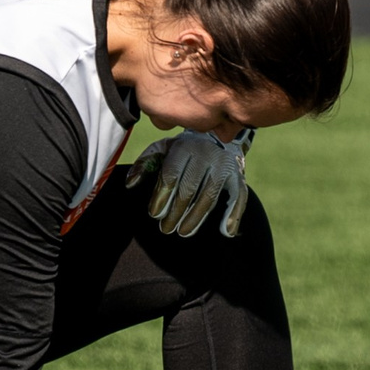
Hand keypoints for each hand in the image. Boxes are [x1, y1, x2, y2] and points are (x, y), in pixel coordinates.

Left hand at [125, 127, 251, 236]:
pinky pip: (239, 197)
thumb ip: (144, 165)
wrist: (217, 137)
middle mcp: (205, 154)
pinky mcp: (238, 176)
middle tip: (165, 228)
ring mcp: (223, 165)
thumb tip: (129, 184)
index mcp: (184, 147)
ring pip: (209, 196)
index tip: (154, 214)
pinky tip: (225, 232)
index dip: (161, 197)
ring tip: (183, 232)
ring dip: (196, 218)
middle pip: (189, 188)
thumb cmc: (183, 149)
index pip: (171, 175)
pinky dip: (233, 215)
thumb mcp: (162, 150)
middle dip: (176, 212)